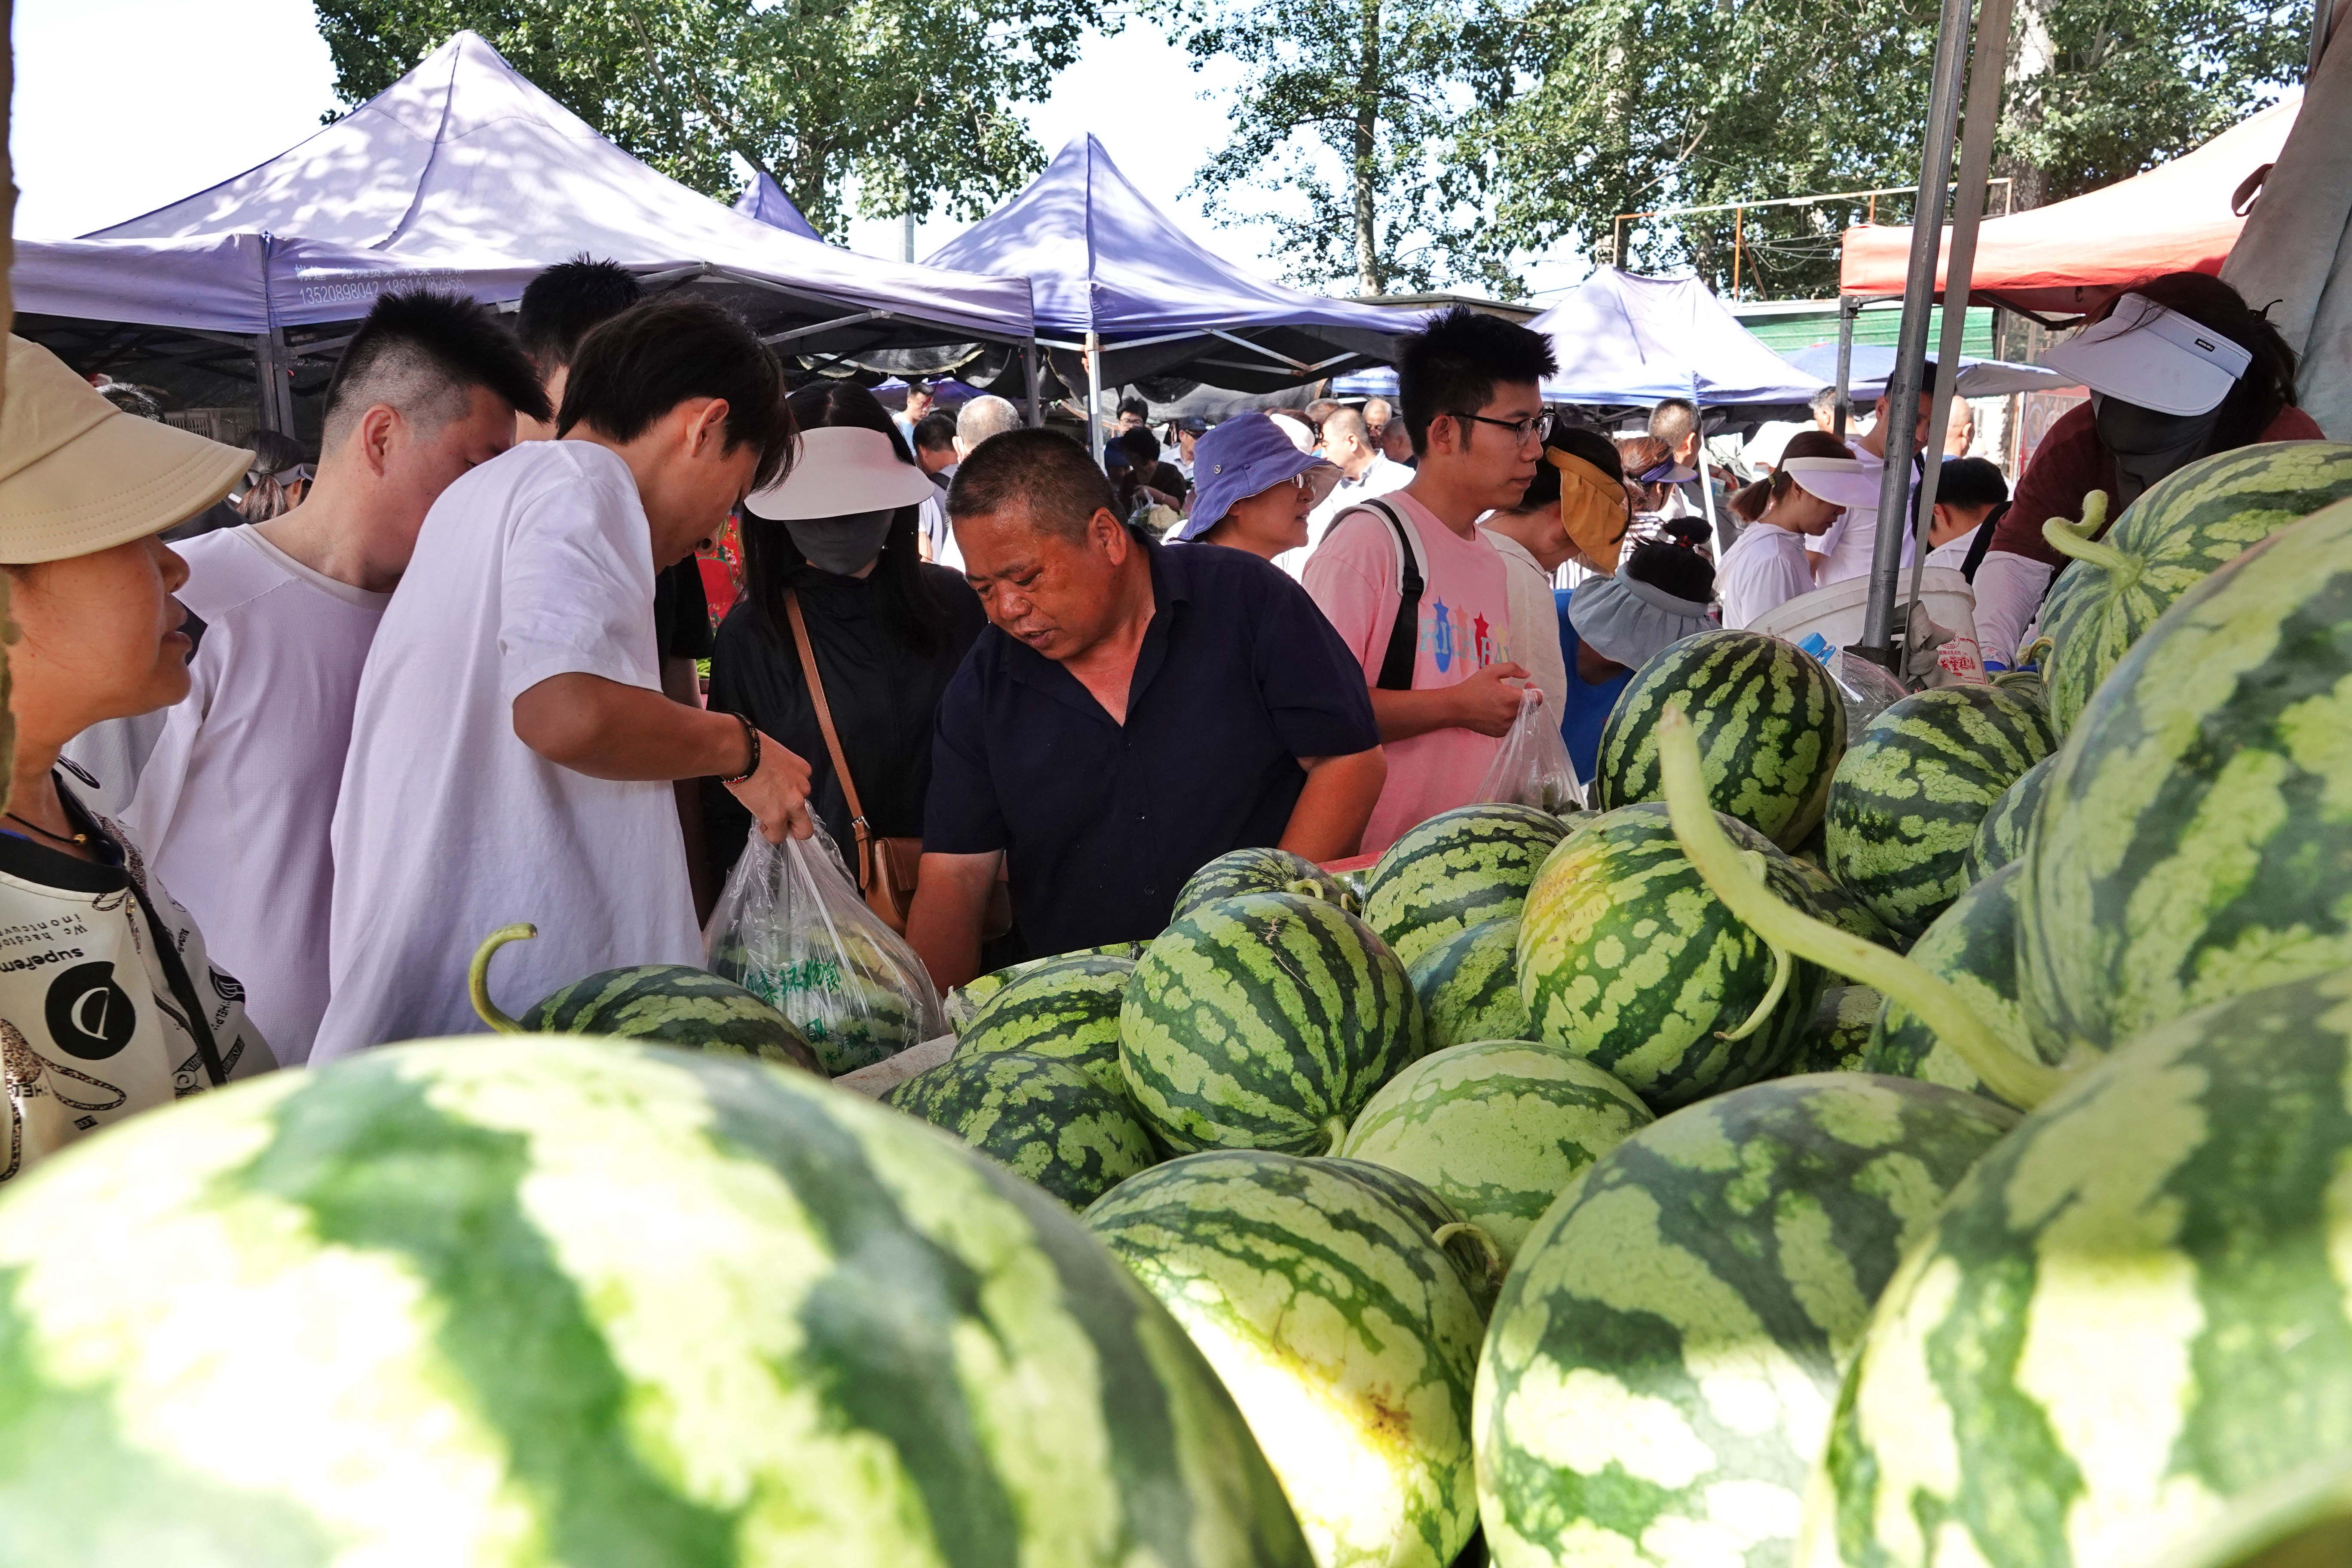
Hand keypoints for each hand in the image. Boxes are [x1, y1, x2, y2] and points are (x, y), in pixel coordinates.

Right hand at [726, 728, 814, 842]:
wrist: (740, 752)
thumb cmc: (750, 747)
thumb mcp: (775, 755)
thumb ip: (779, 771)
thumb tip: (769, 778)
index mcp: (803, 770)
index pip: (801, 790)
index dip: (786, 795)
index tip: (773, 795)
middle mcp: (803, 788)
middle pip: (808, 813)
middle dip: (795, 820)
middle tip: (779, 818)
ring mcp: (793, 803)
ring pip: (802, 830)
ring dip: (785, 829)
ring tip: (768, 823)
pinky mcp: (777, 816)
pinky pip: (779, 835)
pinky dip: (771, 834)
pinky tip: (762, 825)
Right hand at [1449, 661, 1530, 736]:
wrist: (1455, 707)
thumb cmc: (1473, 687)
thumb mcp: (1491, 671)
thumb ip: (1512, 668)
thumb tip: (1527, 674)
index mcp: (1512, 698)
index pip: (1537, 699)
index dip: (1536, 691)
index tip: (1527, 685)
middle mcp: (1511, 715)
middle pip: (1531, 708)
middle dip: (1527, 699)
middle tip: (1515, 692)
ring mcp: (1506, 726)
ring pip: (1522, 718)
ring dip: (1519, 709)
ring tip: (1505, 702)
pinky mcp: (1500, 733)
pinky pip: (1512, 725)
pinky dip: (1510, 718)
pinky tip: (1498, 711)